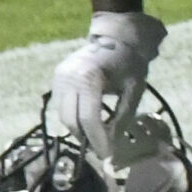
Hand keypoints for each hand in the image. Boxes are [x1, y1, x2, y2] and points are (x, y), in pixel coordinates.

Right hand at [47, 10, 167, 156]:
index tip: (107, 155)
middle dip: (87, 139)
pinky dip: (75, 117)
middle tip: (103, 151)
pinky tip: (90, 123)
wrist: (117, 36)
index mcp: (89, 77)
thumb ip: (122, 116)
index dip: (98, 139)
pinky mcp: (57, 78)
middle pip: (71, 120)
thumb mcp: (133, 89)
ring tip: (97, 139)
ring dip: (79, 130)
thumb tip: (112, 142)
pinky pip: (62, 105)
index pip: (89, 118)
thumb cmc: (130, 62)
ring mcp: (59, 77)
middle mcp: (68, 77)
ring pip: (64, 115)